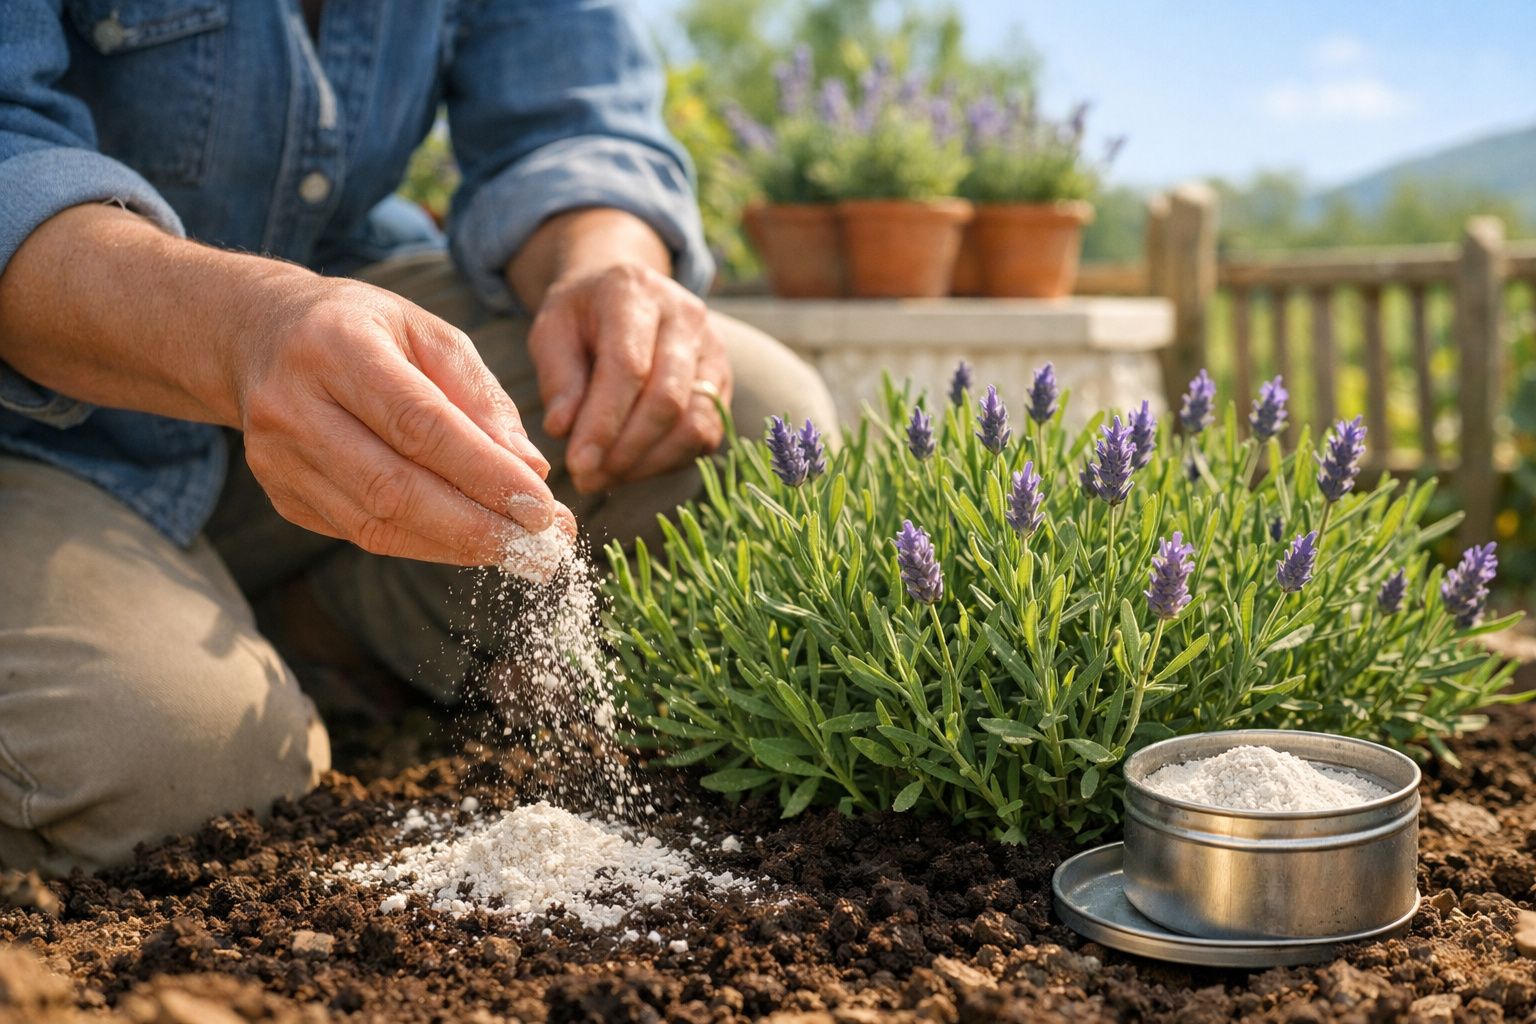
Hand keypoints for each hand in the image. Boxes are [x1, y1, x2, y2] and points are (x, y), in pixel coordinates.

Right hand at [235, 274, 570, 564]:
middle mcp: (294, 406)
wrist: (259, 337)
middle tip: (541, 549)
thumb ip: (480, 396)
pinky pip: (364, 535)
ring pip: (377, 524)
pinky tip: (469, 541)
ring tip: (519, 552)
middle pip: (394, 487)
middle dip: (477, 527)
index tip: (542, 508)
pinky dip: (426, 544)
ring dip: (458, 546)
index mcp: (336, 347)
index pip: (419, 424)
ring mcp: (279, 459)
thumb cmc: (362, 329)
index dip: (483, 473)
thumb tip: (529, 468)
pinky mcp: (282, 496)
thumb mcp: (426, 332)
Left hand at [528, 263, 731, 491]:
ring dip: (647, 462)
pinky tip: (631, 466)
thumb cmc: (582, 317)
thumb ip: (557, 377)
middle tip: (587, 478)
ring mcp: (712, 350)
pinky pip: (705, 434)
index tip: (577, 463)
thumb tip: (562, 429)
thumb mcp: (551, 331)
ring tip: (605, 476)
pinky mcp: (723, 382)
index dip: (603, 422)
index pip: (628, 366)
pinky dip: (667, 460)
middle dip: (624, 450)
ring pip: (693, 423)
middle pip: (667, 399)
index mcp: (635, 292)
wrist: (626, 294)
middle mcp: (685, 316)